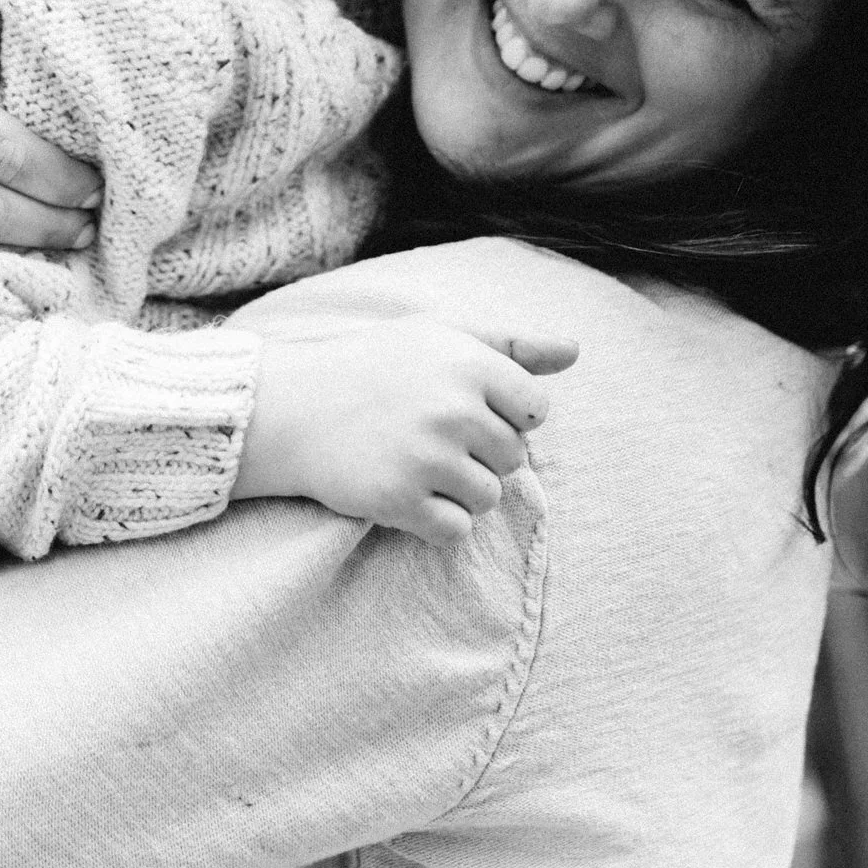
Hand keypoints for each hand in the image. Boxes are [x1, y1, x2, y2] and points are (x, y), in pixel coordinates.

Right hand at [231, 317, 578, 544]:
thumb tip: (576, 349)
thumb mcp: (440, 336)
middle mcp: (453, 409)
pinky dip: (434, 520)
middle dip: (480, 452)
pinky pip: (455, 531)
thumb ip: (511, 344)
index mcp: (468, 363)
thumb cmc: (374, 365)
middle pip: (513, 458)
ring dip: (458, 489)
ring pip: (487, 497)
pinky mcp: (400, 502)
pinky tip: (403, 490)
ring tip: (413, 461)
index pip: (535, 411)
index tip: (466, 408)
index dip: (506, 415)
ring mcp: (426, 458)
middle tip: (428, 433)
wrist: (290, 406)